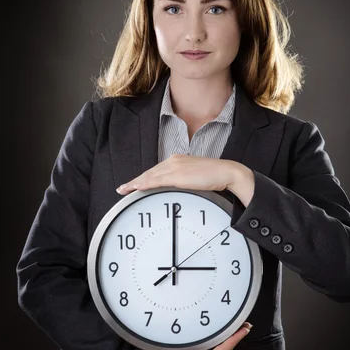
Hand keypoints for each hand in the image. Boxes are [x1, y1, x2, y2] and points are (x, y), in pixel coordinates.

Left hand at [116, 154, 240, 193]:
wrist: (226, 173)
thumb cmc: (214, 176)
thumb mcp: (195, 177)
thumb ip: (184, 180)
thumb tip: (178, 188)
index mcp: (178, 160)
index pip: (156, 170)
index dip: (143, 177)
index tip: (134, 184)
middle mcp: (173, 160)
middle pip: (150, 172)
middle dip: (135, 180)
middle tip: (122, 188)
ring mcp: (174, 166)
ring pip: (150, 175)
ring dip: (136, 183)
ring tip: (124, 190)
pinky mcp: (177, 174)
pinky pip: (156, 180)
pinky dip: (144, 183)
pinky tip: (136, 187)